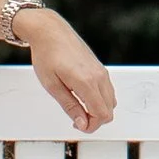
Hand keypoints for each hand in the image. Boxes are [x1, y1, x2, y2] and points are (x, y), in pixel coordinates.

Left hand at [27, 12, 114, 131]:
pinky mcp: (100, 67)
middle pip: (109, 110)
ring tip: (78, 108)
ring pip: (111, 101)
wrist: (49, 31)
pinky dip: (100, 99)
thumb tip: (83, 123)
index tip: (77, 125)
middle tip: (76, 119)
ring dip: (98, 110)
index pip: (101, 114)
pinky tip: (83, 97)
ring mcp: (101, 71)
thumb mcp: (52, 85)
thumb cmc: (47, 55)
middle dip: (95, 120)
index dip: (91, 126)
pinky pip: (108, 90)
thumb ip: (70, 106)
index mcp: (86, 82)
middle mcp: (99, 76)